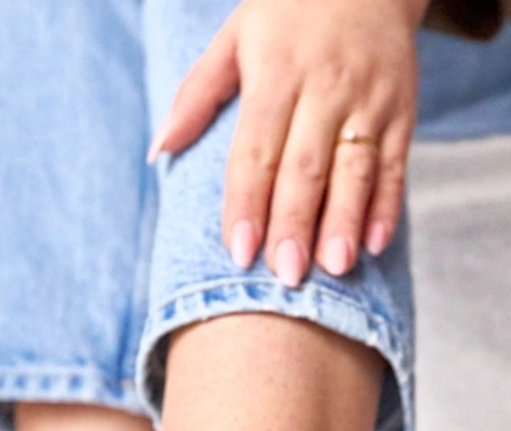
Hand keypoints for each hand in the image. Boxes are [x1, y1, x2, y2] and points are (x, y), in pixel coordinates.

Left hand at [148, 0, 426, 285]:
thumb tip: (157, 150)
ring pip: (355, 168)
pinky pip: (395, 163)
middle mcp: (325, 87)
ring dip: (344, 221)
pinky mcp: (402, 110)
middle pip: (306, 166)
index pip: (257, 148)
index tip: (238, 251)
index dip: (247, 202)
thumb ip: (195, 96)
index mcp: (277, 73)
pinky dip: (387, 205)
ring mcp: (368, 100)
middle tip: (285, 275)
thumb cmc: (287, 14)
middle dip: (294, 223)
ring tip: (333, 267)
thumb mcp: (233, 38)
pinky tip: (374, 244)